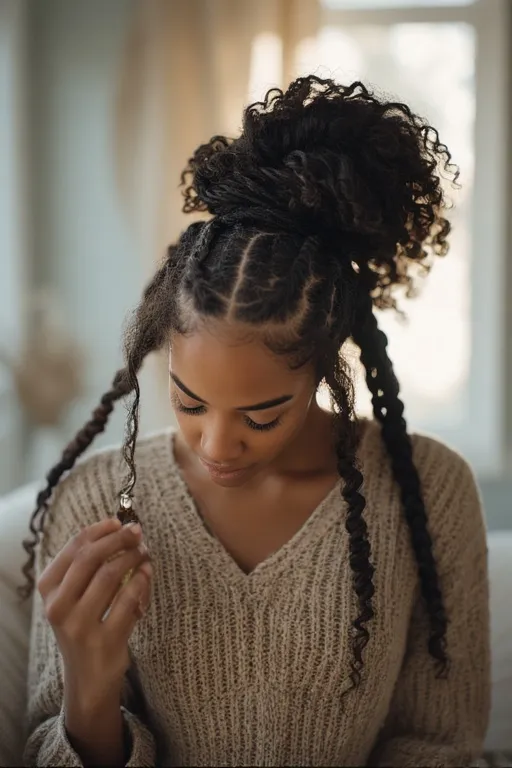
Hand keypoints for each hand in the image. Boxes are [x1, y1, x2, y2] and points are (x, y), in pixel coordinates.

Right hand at [37, 518, 151, 709]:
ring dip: (132, 558)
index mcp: (49, 590)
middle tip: (137, 532)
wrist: (87, 678)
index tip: (118, 522)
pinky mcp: (104, 641)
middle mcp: (58, 607)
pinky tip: (147, 573)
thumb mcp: (74, 597)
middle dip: (118, 540)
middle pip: (90, 559)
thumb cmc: (85, 626)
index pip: (73, 550)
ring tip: (144, 553)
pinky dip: (141, 581)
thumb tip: (119, 527)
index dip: (99, 531)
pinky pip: (128, 600)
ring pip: (110, 576)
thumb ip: (88, 566)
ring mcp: (80, 626)